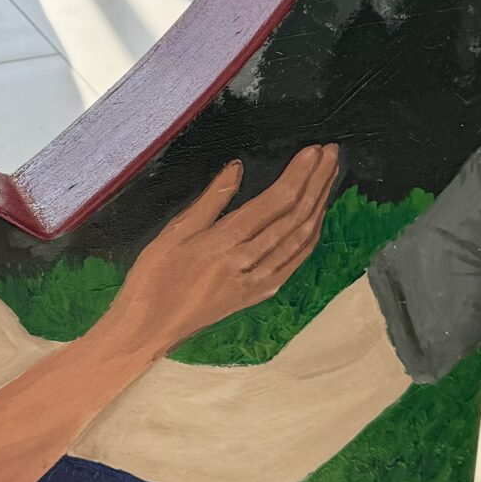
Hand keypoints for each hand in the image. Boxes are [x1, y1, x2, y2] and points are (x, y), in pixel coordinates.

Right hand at [112, 147, 339, 350]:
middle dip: (317, 182)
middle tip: (332, 154)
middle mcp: (247, 263)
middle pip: (294, 217)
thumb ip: (210, 201)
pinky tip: (316, 219)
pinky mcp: (257, 295)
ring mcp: (257, 282)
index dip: (299, 175)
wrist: (148, 330)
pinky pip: (293, 262)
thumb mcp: (172, 233)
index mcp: (224, 243)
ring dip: (319, 205)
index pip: (275, 203)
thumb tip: (237, 168)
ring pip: (300, 239)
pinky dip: (310, 237)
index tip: (315, 150)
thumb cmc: (152, 279)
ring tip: (330, 177)